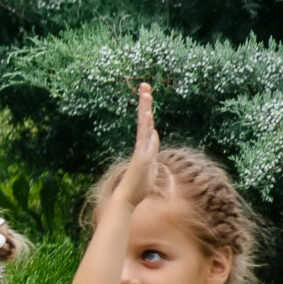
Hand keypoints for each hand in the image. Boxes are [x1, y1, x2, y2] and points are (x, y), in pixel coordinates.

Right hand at [112, 83, 159, 208]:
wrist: (127, 198)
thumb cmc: (138, 185)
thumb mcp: (151, 163)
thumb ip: (152, 148)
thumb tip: (155, 133)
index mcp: (144, 146)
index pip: (147, 123)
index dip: (147, 108)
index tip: (147, 93)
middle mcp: (141, 145)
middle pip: (144, 119)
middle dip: (145, 102)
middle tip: (145, 85)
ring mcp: (140, 150)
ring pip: (144, 126)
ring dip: (145, 109)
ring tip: (146, 92)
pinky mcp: (141, 157)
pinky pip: (143, 139)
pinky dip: (145, 127)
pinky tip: (147, 115)